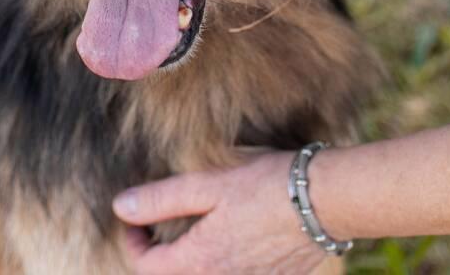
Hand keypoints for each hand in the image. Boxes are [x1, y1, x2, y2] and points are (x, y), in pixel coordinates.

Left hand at [115, 151, 329, 274]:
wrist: (328, 199)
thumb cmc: (267, 185)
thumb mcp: (207, 183)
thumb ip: (161, 199)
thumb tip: (121, 208)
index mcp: (200, 261)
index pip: (147, 268)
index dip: (133, 242)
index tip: (135, 219)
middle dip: (162, 254)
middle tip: (161, 223)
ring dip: (194, 257)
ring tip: (198, 225)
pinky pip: (240, 273)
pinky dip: (226, 260)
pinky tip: (237, 232)